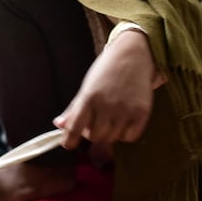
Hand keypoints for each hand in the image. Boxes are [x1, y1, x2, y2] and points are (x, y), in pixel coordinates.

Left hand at [53, 30, 156, 150]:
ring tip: (110, 118)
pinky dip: (125, 134)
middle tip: (95, 123)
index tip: (68, 145)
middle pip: (94, 137)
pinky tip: (124, 121)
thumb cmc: (106, 71)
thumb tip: (59, 125)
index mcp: (89, 97)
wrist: (134, 55)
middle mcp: (106, 105)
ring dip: (109, 133)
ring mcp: (125, 110)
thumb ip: (74, 108)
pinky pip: (130, 137)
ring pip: (111, 139)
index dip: (69, 140)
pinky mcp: (142, 113)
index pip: (75, 127)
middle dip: (92, 134)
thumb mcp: (87, 86)